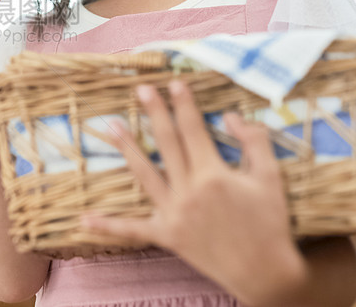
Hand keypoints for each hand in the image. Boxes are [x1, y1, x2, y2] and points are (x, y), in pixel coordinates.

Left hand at [81, 81, 306, 305]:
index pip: (193, 129)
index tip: (174, 83)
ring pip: (144, 174)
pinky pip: (133, 230)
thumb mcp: (270, 177)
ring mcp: (174, 214)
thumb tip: (230, 115)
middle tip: (142, 89)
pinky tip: (84, 219)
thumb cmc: (271, 223)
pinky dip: (108, 226)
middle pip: (167, 143)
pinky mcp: (166, 236)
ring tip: (111, 126)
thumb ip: (253, 142)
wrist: (266, 273)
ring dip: (127, 148)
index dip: (183, 104)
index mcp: (214, 174)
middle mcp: (189, 190)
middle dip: (154, 113)